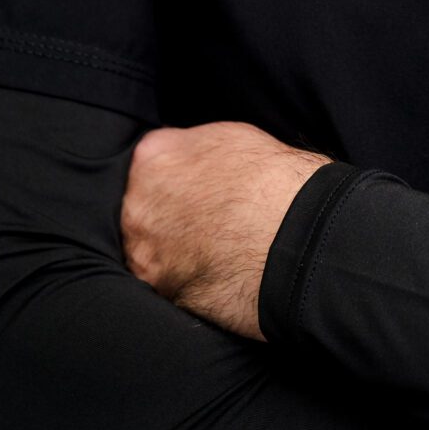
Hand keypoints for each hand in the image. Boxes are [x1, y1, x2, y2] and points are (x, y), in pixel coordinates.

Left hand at [121, 121, 331, 340]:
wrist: (293, 237)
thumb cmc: (271, 180)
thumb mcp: (228, 136)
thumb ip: (189, 148)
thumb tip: (183, 159)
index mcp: (151, 159)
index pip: (146, 162)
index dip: (170, 174)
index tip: (188, 183)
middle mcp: (135, 206)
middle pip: (137, 207)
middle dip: (162, 211)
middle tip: (199, 216)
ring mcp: (143, 254)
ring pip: (146, 248)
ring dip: (168, 248)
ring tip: (208, 246)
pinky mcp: (160, 293)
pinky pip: (164, 281)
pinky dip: (181, 277)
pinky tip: (211, 268)